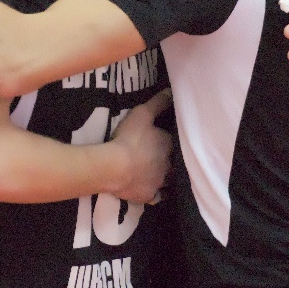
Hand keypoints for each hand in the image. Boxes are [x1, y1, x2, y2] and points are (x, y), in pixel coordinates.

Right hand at [108, 90, 173, 204]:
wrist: (116, 167)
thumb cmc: (129, 138)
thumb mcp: (142, 113)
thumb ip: (158, 102)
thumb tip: (173, 91)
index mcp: (169, 145)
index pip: (172, 142)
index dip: (166, 141)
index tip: (159, 140)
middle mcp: (169, 165)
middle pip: (172, 162)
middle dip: (167, 160)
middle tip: (157, 157)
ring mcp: (160, 182)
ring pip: (167, 180)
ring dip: (164, 177)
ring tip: (157, 174)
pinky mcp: (149, 196)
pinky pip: (157, 196)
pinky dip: (157, 194)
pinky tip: (153, 191)